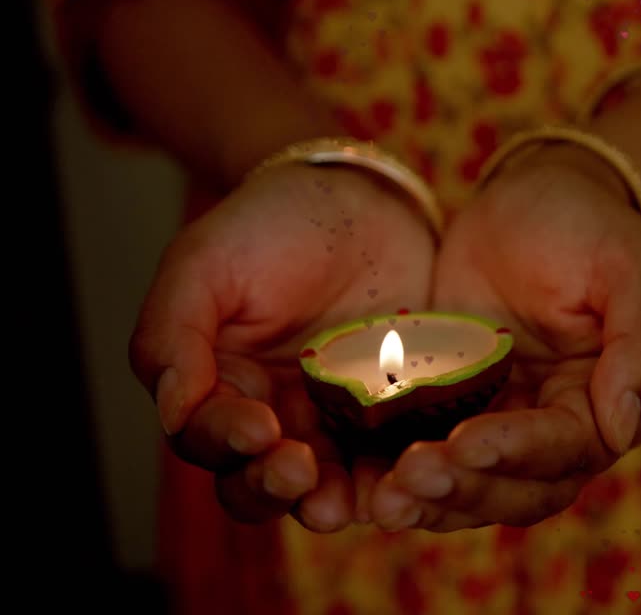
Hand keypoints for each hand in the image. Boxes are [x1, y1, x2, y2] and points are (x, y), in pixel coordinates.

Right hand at [129, 162, 434, 530]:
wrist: (365, 199)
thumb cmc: (273, 225)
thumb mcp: (206, 264)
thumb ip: (175, 335)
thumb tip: (171, 412)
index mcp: (220, 389)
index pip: (210, 439)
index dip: (228, 443)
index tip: (257, 429)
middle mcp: (277, 419)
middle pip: (263, 483)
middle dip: (276, 486)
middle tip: (299, 471)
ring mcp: (341, 422)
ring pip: (331, 486)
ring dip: (336, 501)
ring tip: (350, 502)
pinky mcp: (400, 416)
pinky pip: (396, 459)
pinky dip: (398, 476)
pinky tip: (408, 476)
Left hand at [370, 144, 640, 531]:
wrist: (528, 195)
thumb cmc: (589, 225)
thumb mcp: (627, 267)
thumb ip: (639, 346)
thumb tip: (622, 429)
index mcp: (601, 403)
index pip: (566, 448)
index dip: (518, 452)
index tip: (466, 442)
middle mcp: (553, 430)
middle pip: (516, 489)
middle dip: (467, 489)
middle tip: (411, 476)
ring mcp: (497, 423)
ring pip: (469, 487)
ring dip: (430, 500)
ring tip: (383, 499)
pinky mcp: (447, 410)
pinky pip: (424, 456)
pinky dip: (396, 475)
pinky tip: (361, 482)